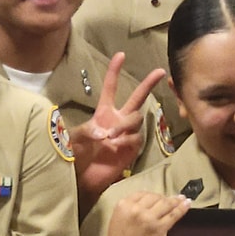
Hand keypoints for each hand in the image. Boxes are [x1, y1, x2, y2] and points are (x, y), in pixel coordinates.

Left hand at [69, 57, 165, 197]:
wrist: (83, 180)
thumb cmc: (75, 157)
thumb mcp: (74, 139)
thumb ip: (88, 131)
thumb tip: (107, 131)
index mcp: (103, 113)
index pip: (111, 88)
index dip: (115, 71)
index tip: (121, 55)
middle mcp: (118, 120)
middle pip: (137, 98)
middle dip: (148, 83)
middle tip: (160, 71)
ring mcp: (127, 134)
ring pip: (136, 119)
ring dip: (125, 125)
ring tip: (111, 138)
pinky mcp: (132, 148)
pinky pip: (136, 137)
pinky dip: (126, 140)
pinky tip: (116, 147)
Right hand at [102, 191, 191, 235]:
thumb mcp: (119, 221)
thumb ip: (131, 210)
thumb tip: (148, 204)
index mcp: (123, 205)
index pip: (142, 193)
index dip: (153, 195)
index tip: (158, 197)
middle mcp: (136, 209)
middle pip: (156, 197)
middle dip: (164, 199)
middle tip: (171, 200)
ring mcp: (148, 218)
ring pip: (166, 204)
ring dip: (176, 201)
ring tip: (182, 199)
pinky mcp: (159, 228)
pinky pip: (174, 214)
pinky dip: (182, 208)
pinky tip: (187, 204)